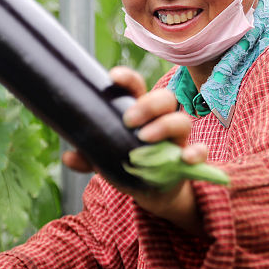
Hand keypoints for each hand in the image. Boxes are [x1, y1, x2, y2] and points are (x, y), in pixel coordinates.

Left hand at [64, 66, 205, 227]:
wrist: (153, 192)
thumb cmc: (129, 163)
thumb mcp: (105, 160)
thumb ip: (89, 156)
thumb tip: (69, 156)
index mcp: (139, 112)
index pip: (136, 87)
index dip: (128, 78)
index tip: (113, 77)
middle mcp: (160, 120)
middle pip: (164, 98)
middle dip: (148, 104)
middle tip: (128, 120)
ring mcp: (177, 139)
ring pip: (182, 120)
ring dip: (165, 126)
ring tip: (145, 138)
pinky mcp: (188, 159)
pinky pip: (200, 151)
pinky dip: (196, 152)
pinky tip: (185, 158)